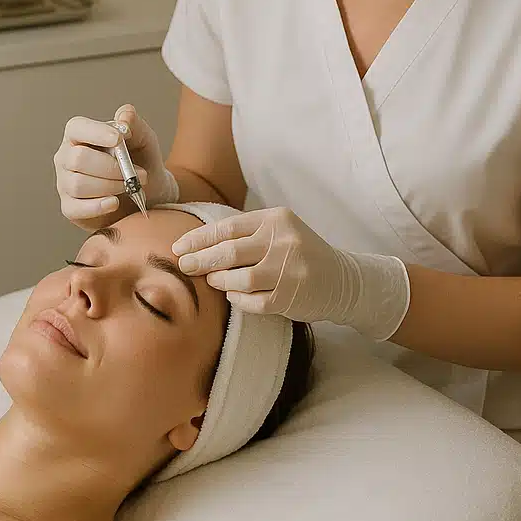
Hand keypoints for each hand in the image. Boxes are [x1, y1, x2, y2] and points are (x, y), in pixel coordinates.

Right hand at [53, 104, 177, 231]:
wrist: (150, 194)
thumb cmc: (141, 161)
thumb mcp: (144, 139)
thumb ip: (135, 123)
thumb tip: (124, 117)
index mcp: (80, 134)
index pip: (77, 128)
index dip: (96, 133)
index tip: (118, 139)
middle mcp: (67, 156)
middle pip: (78, 159)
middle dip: (112, 168)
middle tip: (139, 174)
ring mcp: (65, 183)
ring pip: (79, 184)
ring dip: (111, 186)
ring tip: (131, 186)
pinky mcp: (70, 207)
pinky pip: (77, 208)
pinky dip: (98, 206)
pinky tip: (114, 202)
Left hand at [171, 207, 410, 340]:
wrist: (341, 279)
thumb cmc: (300, 253)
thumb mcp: (279, 231)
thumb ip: (247, 233)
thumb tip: (198, 243)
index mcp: (276, 219)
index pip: (228, 227)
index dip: (199, 238)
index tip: (179, 247)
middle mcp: (283, 242)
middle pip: (229, 252)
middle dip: (200, 260)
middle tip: (183, 266)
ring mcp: (288, 271)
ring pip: (238, 278)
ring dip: (218, 280)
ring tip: (210, 280)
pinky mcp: (290, 297)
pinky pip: (252, 301)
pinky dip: (237, 299)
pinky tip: (232, 296)